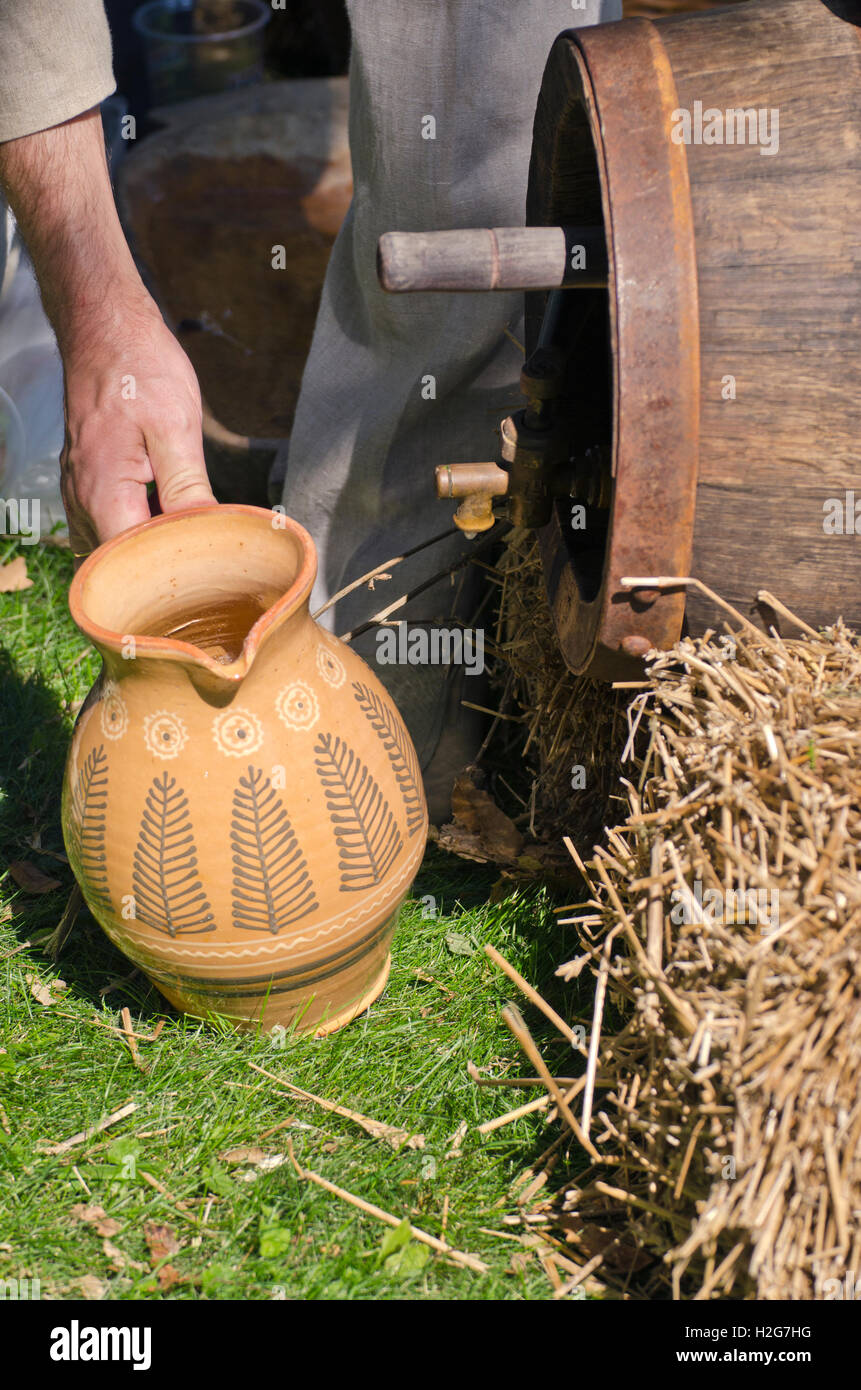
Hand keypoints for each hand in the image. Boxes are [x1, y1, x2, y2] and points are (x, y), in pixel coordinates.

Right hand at [59, 291, 215, 555]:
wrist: (103, 325)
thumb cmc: (139, 366)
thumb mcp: (176, 426)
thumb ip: (187, 488)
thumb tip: (205, 534)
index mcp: (104, 494)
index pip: (132, 566)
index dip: (170, 576)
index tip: (208, 571)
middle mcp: (82, 501)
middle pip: (118, 566)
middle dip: (159, 574)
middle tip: (207, 570)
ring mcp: (80, 492)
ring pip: (111, 548)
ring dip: (148, 554)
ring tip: (193, 551)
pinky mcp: (87, 481)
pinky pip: (108, 524)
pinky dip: (136, 532)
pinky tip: (170, 524)